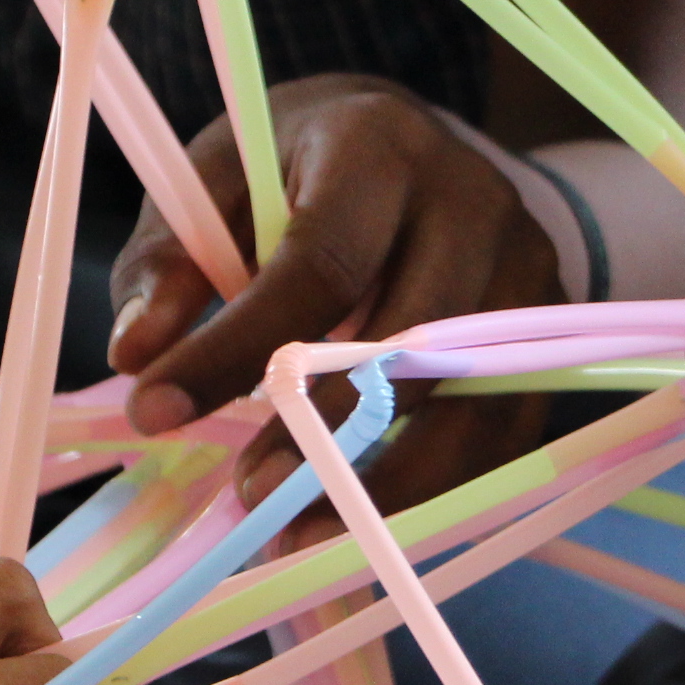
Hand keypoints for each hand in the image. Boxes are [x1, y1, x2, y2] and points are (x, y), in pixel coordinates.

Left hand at [107, 75, 562, 515]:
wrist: (423, 151)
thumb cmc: (303, 169)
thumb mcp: (223, 180)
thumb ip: (173, 259)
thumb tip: (137, 354)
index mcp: (378, 146)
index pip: (319, 262)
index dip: (237, 347)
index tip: (155, 409)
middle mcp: (471, 201)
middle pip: (409, 338)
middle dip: (327, 431)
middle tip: (251, 497)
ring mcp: (525, 270)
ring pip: (468, 399)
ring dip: (388, 484)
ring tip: (303, 537)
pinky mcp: (547, 332)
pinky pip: (501, 429)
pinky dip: (437, 489)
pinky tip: (368, 525)